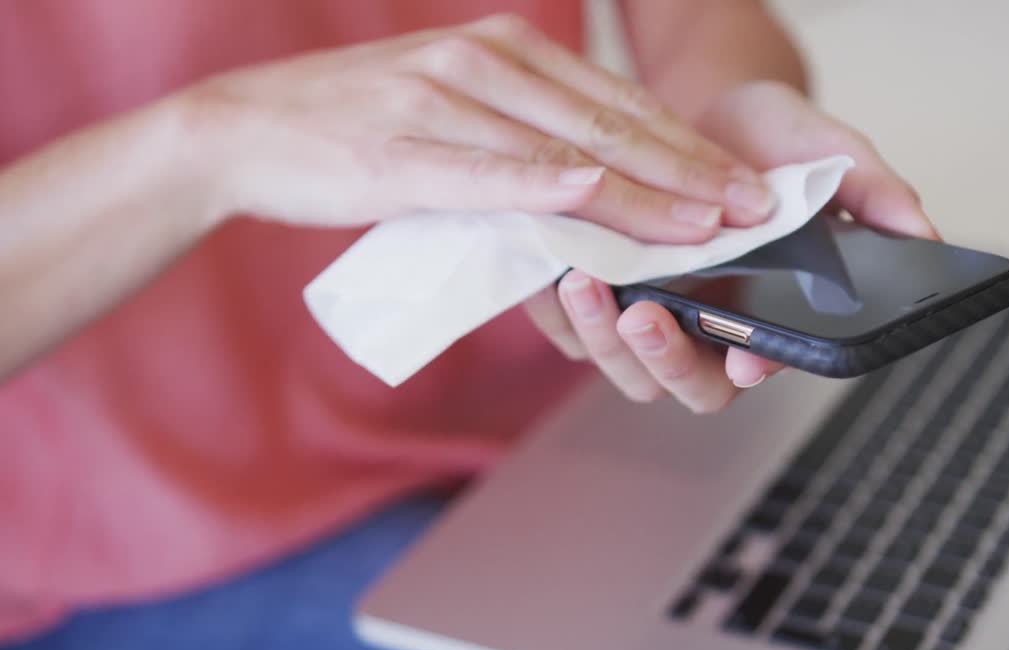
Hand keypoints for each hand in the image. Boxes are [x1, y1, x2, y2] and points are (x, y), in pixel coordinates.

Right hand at [179, 14, 774, 238]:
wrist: (243, 130)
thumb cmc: (352, 129)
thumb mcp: (448, 112)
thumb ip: (517, 136)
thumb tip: (587, 178)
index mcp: (501, 51)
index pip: (615, 102)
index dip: (685, 145)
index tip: (739, 183)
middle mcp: (484, 63)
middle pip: (609, 122)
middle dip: (690, 171)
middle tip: (752, 208)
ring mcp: (445, 103)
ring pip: (564, 149)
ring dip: (643, 190)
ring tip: (704, 225)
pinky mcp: (406, 151)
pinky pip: (490, 172)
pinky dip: (547, 185)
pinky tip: (597, 196)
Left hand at [525, 80, 937, 413]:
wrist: (710, 111)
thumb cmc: (775, 144)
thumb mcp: (831, 155)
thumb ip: (876, 193)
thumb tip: (924, 234)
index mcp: (775, 315)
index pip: (768, 365)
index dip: (756, 367)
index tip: (748, 355)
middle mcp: (714, 332)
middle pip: (691, 386)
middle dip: (665, 360)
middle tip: (645, 314)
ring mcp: (657, 319)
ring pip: (628, 368)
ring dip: (604, 338)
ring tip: (585, 282)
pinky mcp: (605, 299)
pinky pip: (576, 330)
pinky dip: (561, 309)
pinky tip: (555, 264)